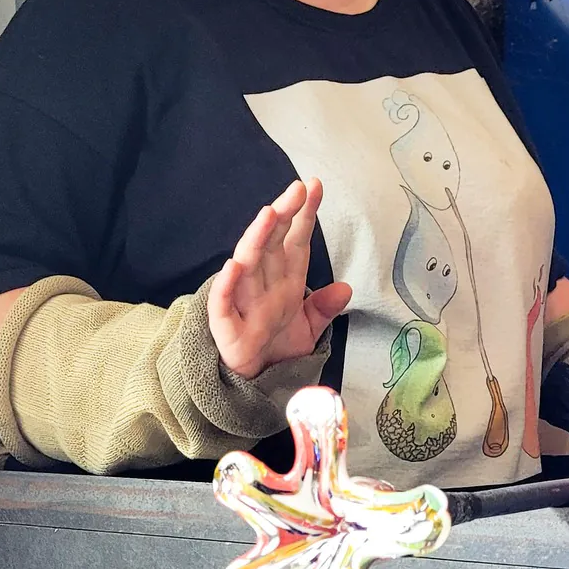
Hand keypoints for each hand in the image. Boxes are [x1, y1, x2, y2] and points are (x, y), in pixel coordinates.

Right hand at [209, 178, 351, 379]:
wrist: (255, 382)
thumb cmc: (276, 347)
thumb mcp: (309, 329)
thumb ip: (323, 308)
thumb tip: (345, 289)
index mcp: (284, 280)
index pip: (294, 240)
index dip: (304, 214)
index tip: (314, 186)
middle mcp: (263, 284)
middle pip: (271, 243)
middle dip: (283, 214)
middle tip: (296, 189)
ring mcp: (243, 302)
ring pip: (247, 264)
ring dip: (256, 239)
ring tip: (269, 214)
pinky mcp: (228, 328)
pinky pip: (223, 304)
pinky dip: (227, 286)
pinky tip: (233, 267)